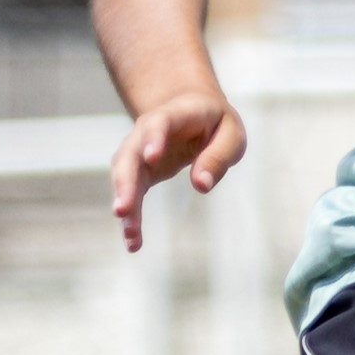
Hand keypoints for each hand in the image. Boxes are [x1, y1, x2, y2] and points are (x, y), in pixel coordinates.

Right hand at [110, 90, 246, 250]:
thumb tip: (202, 185)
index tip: (152, 158)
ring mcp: (137, 153)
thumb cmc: (216, 124)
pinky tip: (133, 241)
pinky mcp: (138, 173)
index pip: (158, 123)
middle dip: (125, 183)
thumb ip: (218, 155)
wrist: (191, 112)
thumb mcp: (231, 134)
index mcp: (174, 114)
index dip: (153, 139)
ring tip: (130, 234)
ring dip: (125, 205)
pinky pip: (130, 195)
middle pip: (130, 156)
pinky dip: (131, 217)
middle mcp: (146, 132)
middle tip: (122, 209)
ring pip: (124, 178)